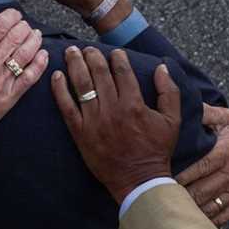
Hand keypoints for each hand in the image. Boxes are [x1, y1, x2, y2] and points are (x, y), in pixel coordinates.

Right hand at [0, 9, 48, 166]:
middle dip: (23, 25)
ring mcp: (1, 82)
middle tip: (24, 24)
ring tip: (35, 35)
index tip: (14, 14)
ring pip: (26, 54)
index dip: (11, 15)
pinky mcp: (8, 98)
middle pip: (16, 36)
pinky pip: (30, 77)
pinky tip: (42, 55)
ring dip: (34, 40)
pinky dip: (40, 64)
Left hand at [52, 46, 179, 204]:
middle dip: (92, 56)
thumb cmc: (157, 150)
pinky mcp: (80, 133)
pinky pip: (67, 107)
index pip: (122, 72)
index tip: (114, 51)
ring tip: (70, 52)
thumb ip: (169, 92)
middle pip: (99, 74)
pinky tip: (56, 75)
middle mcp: (112, 109)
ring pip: (81, 86)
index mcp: (133, 104)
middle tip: (87, 48)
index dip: (117, 58)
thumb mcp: (172, 120)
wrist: (139, 180)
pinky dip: (60, 90)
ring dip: (75, 65)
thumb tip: (162, 67)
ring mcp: (94, 121)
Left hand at [175, 103, 228, 224]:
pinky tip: (195, 222)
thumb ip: (206, 113)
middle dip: (181, 197)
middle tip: (161, 199)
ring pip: (210, 207)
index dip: (181, 177)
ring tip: (174, 213)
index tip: (163, 181)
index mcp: (224, 153)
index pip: (199, 169)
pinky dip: (209, 221)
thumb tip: (186, 105)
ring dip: (192, 211)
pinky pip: (224, 215)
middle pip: (201, 191)